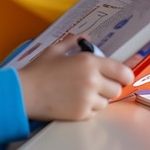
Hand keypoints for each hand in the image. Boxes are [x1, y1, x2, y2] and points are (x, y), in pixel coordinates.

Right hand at [16, 35, 133, 121]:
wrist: (25, 92)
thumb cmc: (38, 70)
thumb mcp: (55, 49)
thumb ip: (73, 41)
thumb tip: (85, 36)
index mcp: (89, 62)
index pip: (123, 72)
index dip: (124, 75)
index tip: (121, 76)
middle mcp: (92, 80)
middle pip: (116, 89)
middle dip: (108, 86)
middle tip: (95, 83)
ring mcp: (88, 99)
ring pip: (106, 102)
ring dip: (98, 98)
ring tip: (81, 92)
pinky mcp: (82, 114)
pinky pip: (94, 112)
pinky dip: (88, 109)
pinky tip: (74, 101)